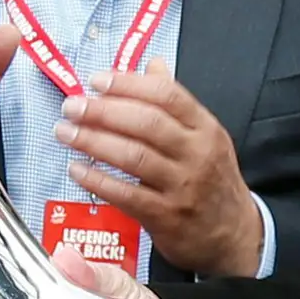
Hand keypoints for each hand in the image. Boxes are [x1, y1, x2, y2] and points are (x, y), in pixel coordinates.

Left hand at [60, 70, 263, 275]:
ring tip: (65, 133)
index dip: (129, 84)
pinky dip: (97, 180)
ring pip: (133, 156)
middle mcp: (197, 154)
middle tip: (72, 107)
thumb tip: (152, 63)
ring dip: (93, 141)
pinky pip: (126, 194)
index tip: (97, 81)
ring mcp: (182, 187)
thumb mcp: (205, 137)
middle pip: (147, 123)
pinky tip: (76, 169)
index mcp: (205, 128)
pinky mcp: (167, 217)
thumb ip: (176, 102)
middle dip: (103, 111)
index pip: (167, 95)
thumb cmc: (212, 180)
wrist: (234, 235)